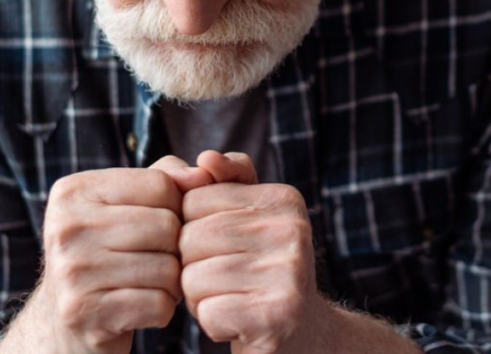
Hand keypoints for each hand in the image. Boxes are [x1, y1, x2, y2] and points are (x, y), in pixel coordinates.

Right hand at [37, 166, 186, 353]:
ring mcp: (70, 271)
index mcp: (75, 191)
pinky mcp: (82, 311)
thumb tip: (203, 175)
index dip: (177, 206)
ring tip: (153, 282)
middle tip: (160, 259)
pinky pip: (158, 304)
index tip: (159, 224)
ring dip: (173, 281)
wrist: (70, 316)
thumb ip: (168, 177)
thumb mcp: (130, 203)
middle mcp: (66, 227)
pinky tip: (144, 306)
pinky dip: (164, 308)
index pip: (160, 185)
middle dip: (176, 247)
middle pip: (166, 226)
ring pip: (167, 268)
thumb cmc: (111, 248)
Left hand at [175, 152, 320, 352]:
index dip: (192, 230)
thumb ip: (224, 182)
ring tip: (231, 299)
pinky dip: (211, 324)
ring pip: (193, 277)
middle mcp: (293, 229)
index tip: (222, 248)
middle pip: (190, 238)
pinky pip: (207, 312)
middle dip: (192, 266)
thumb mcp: (247, 218)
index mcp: (284, 198)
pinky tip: (237, 322)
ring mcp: (290, 272)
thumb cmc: (259, 269)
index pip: (194, 201)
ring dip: (199, 298)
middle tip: (225, 280)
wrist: (300, 332)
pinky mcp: (279, 314)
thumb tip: (205, 158)